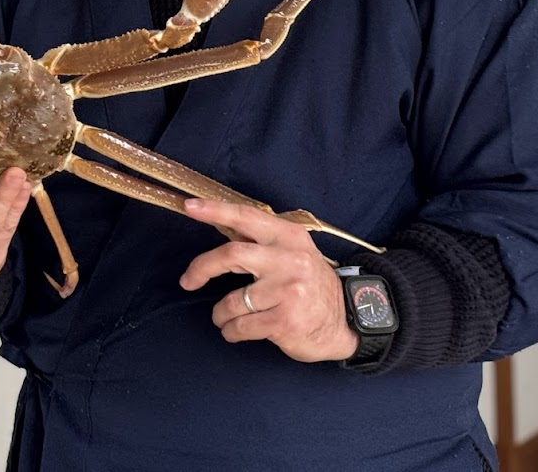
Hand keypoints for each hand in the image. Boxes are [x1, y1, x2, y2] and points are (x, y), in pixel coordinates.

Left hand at [179, 199, 358, 362]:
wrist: (349, 320)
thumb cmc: (312, 286)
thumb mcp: (295, 253)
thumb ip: (263, 241)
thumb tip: (221, 226)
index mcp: (288, 237)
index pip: (247, 217)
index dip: (215, 210)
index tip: (189, 207)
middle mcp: (289, 259)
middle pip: (231, 254)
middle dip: (202, 268)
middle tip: (187, 280)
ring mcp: (287, 291)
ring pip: (232, 300)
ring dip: (221, 313)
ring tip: (225, 317)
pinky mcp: (284, 321)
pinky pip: (241, 326)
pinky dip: (231, 331)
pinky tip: (237, 331)